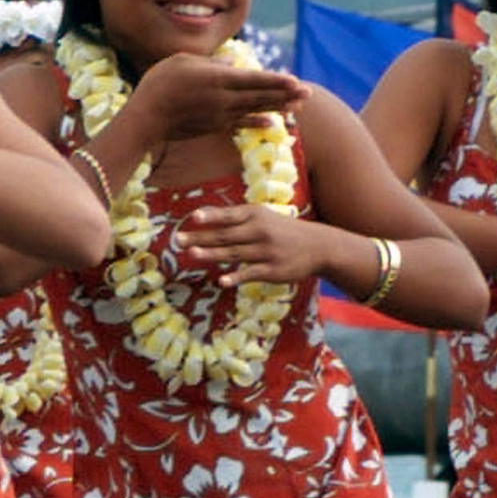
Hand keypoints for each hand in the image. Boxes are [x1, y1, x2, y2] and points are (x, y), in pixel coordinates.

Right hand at [132, 54, 308, 143]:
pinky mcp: (213, 127)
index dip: (276, 81)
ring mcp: (219, 115)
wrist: (146, 118)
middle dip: (286, 95)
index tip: (295, 81)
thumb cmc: (159, 83)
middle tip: (309, 93)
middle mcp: (223, 99)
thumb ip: (211, 62)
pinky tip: (271, 123)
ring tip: (298, 106)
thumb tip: (234, 64)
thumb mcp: (183, 62)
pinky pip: (240, 124)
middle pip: (260, 96)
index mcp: (217, 79)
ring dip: (277, 108)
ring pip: (254, 110)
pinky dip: (256, 123)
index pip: (254, 79)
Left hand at [173, 203, 316, 287]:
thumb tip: (201, 216)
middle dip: (201, 237)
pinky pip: (250, 273)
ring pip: (234, 253)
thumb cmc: (282, 230)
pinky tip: (222, 281)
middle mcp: (259, 231)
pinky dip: (236, 277)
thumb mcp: (263, 217)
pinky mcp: (272, 270)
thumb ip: (235, 218)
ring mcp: (266, 251)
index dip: (211, 216)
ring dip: (212, 254)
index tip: (193, 217)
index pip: (229, 215)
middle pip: (225, 235)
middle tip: (178, 240)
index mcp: (256, 215)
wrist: (318, 246)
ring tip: (191, 254)